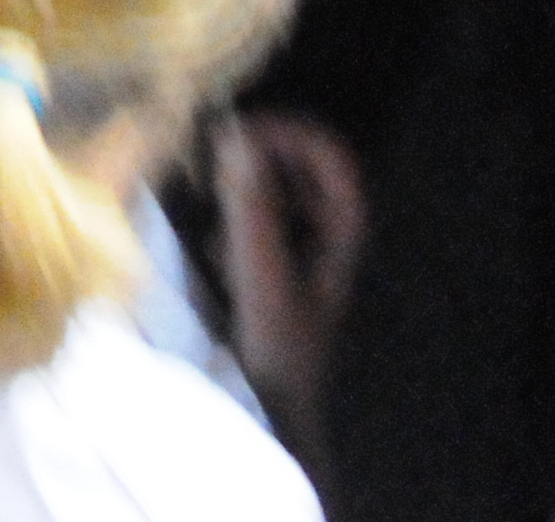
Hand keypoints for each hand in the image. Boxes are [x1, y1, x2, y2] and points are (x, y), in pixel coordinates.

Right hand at [211, 111, 368, 442]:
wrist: (275, 421)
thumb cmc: (278, 350)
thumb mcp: (263, 276)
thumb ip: (252, 209)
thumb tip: (239, 137)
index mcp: (341, 234)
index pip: (332, 159)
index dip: (292, 136)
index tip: (244, 134)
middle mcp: (328, 239)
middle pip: (305, 172)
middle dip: (264, 159)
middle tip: (219, 163)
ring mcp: (304, 257)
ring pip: (280, 197)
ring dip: (247, 189)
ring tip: (213, 199)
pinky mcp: (277, 277)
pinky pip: (260, 227)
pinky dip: (238, 222)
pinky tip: (215, 247)